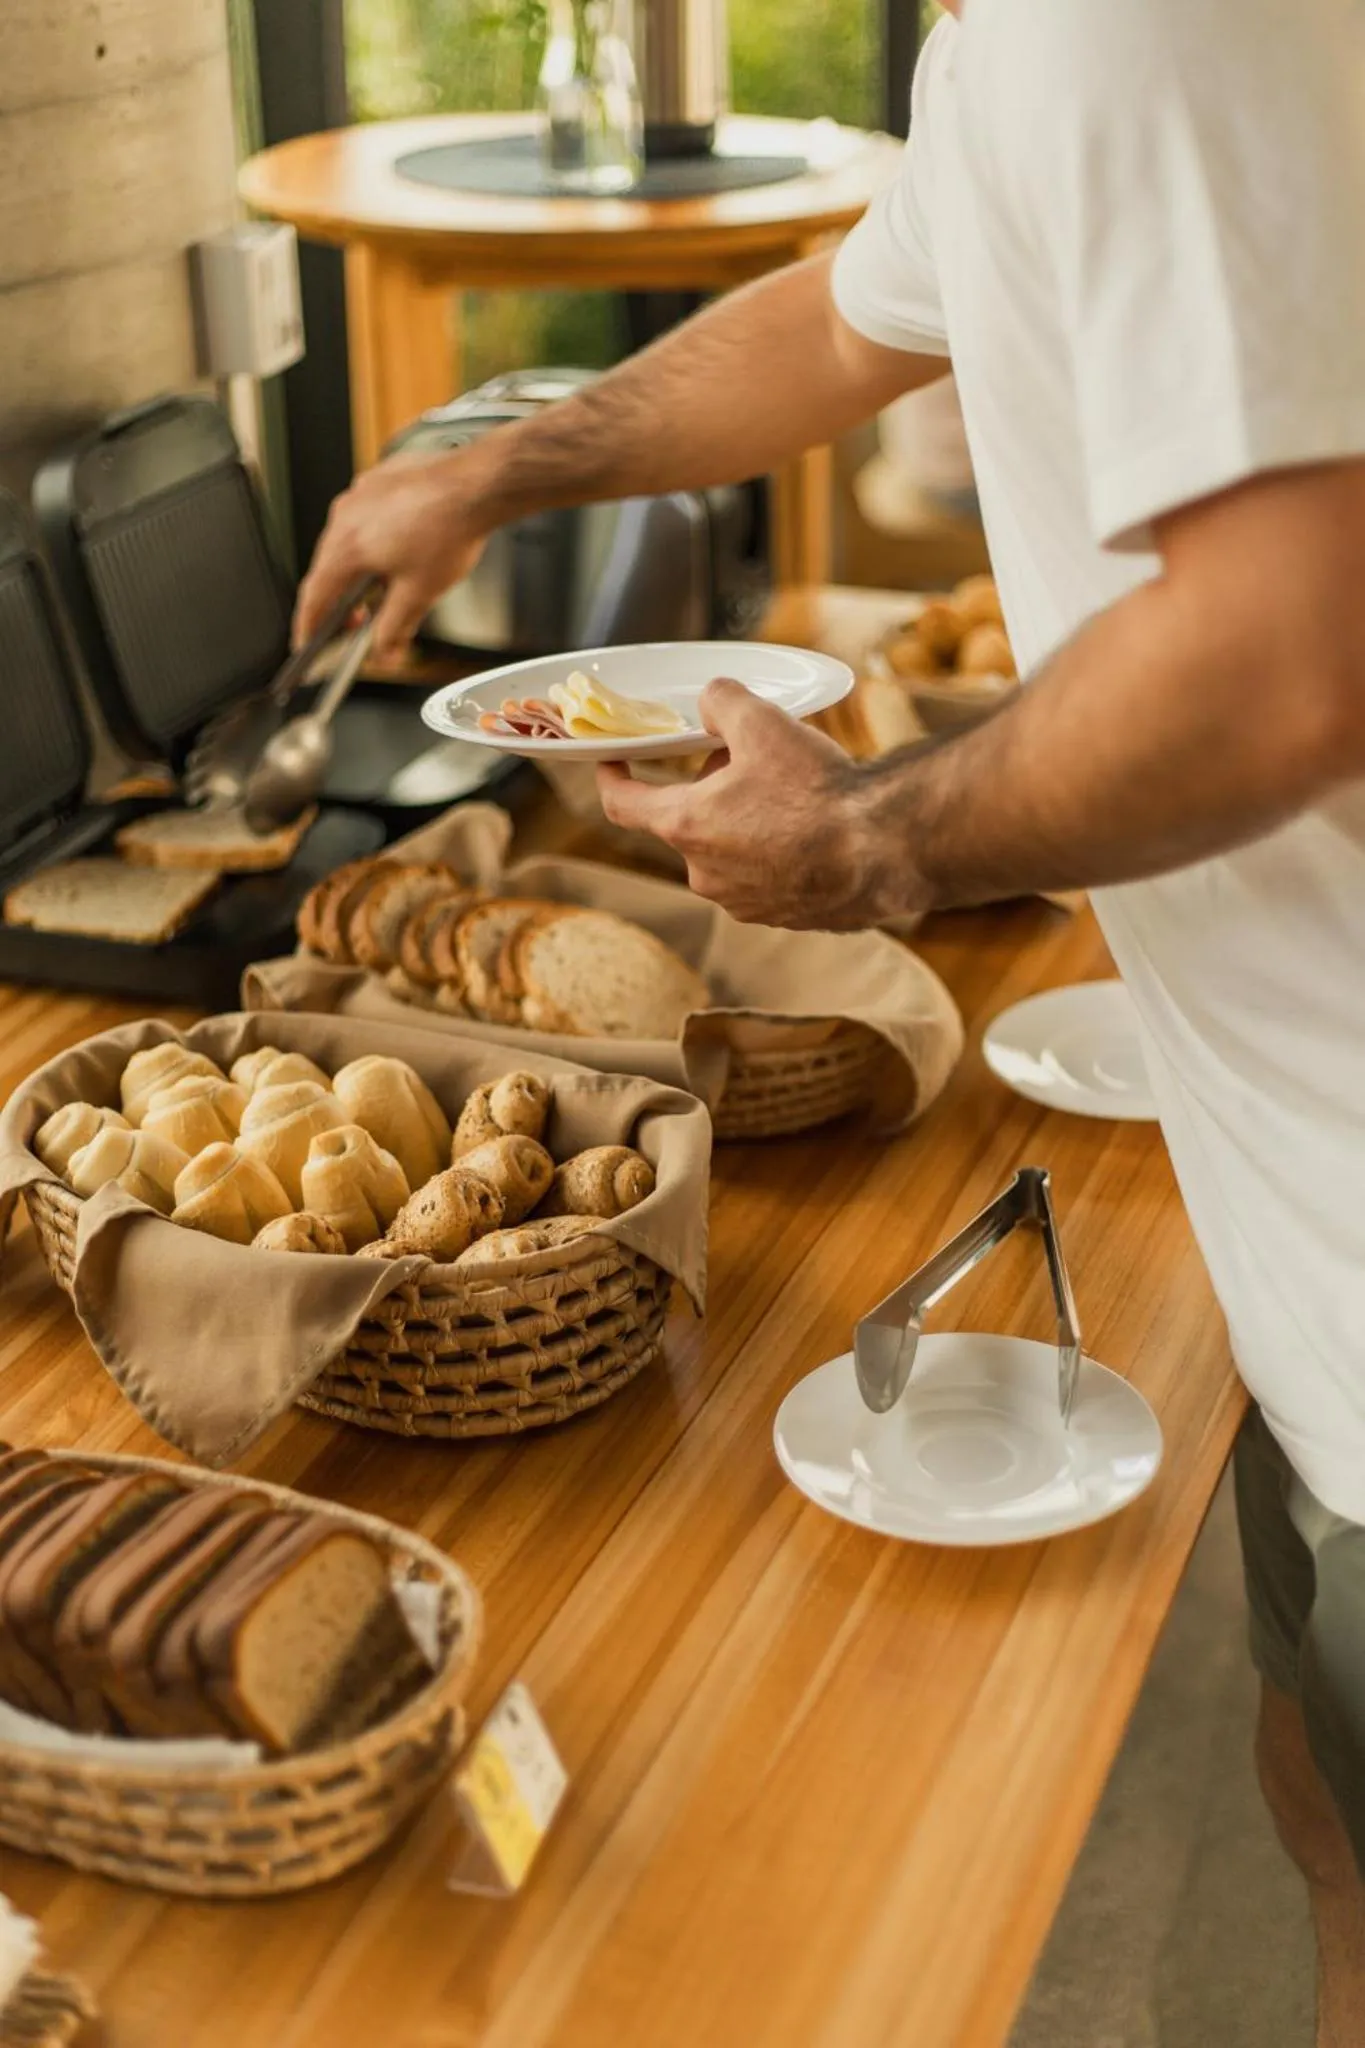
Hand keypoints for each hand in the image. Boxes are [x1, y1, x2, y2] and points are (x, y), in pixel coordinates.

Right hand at [293, 449, 490, 659]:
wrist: (476, 485)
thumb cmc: (450, 529)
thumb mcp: (420, 594)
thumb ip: (394, 627)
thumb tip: (384, 649)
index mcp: (348, 548)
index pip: (314, 595)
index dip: (307, 624)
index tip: (305, 640)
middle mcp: (346, 516)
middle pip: (328, 567)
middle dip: (337, 598)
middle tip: (354, 622)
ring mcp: (360, 494)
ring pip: (345, 539)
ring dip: (356, 568)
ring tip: (381, 588)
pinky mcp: (377, 480)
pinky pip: (364, 516)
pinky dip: (371, 539)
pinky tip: (397, 551)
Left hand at [596, 678, 916, 928]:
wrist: (884, 851)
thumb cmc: (818, 792)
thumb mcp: (763, 723)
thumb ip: (721, 702)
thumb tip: (710, 701)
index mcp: (686, 826)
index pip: (623, 804)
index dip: (612, 778)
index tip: (611, 763)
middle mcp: (706, 874)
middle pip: (690, 821)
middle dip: (713, 789)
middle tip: (755, 761)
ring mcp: (745, 903)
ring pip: (732, 850)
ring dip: (749, 823)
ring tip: (798, 798)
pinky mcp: (783, 918)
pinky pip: (769, 877)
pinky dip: (783, 854)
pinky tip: (820, 833)